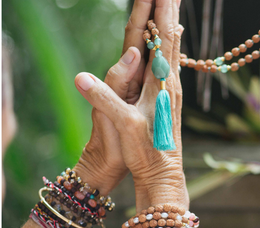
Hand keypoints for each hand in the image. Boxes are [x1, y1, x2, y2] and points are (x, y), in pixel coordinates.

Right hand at [73, 0, 156, 194]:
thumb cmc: (145, 151)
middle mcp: (170, 83)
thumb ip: (104, 98)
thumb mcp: (122, 124)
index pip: (161, 40)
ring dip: (173, 27)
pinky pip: (172, 66)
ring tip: (173, 9)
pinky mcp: (171, 100)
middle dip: (170, 12)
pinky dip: (172, 49)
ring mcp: (173, 92)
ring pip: (174, 52)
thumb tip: (81, 76)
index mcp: (159, 83)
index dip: (161, 13)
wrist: (163, 174)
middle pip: (172, 40)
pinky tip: (172, 48)